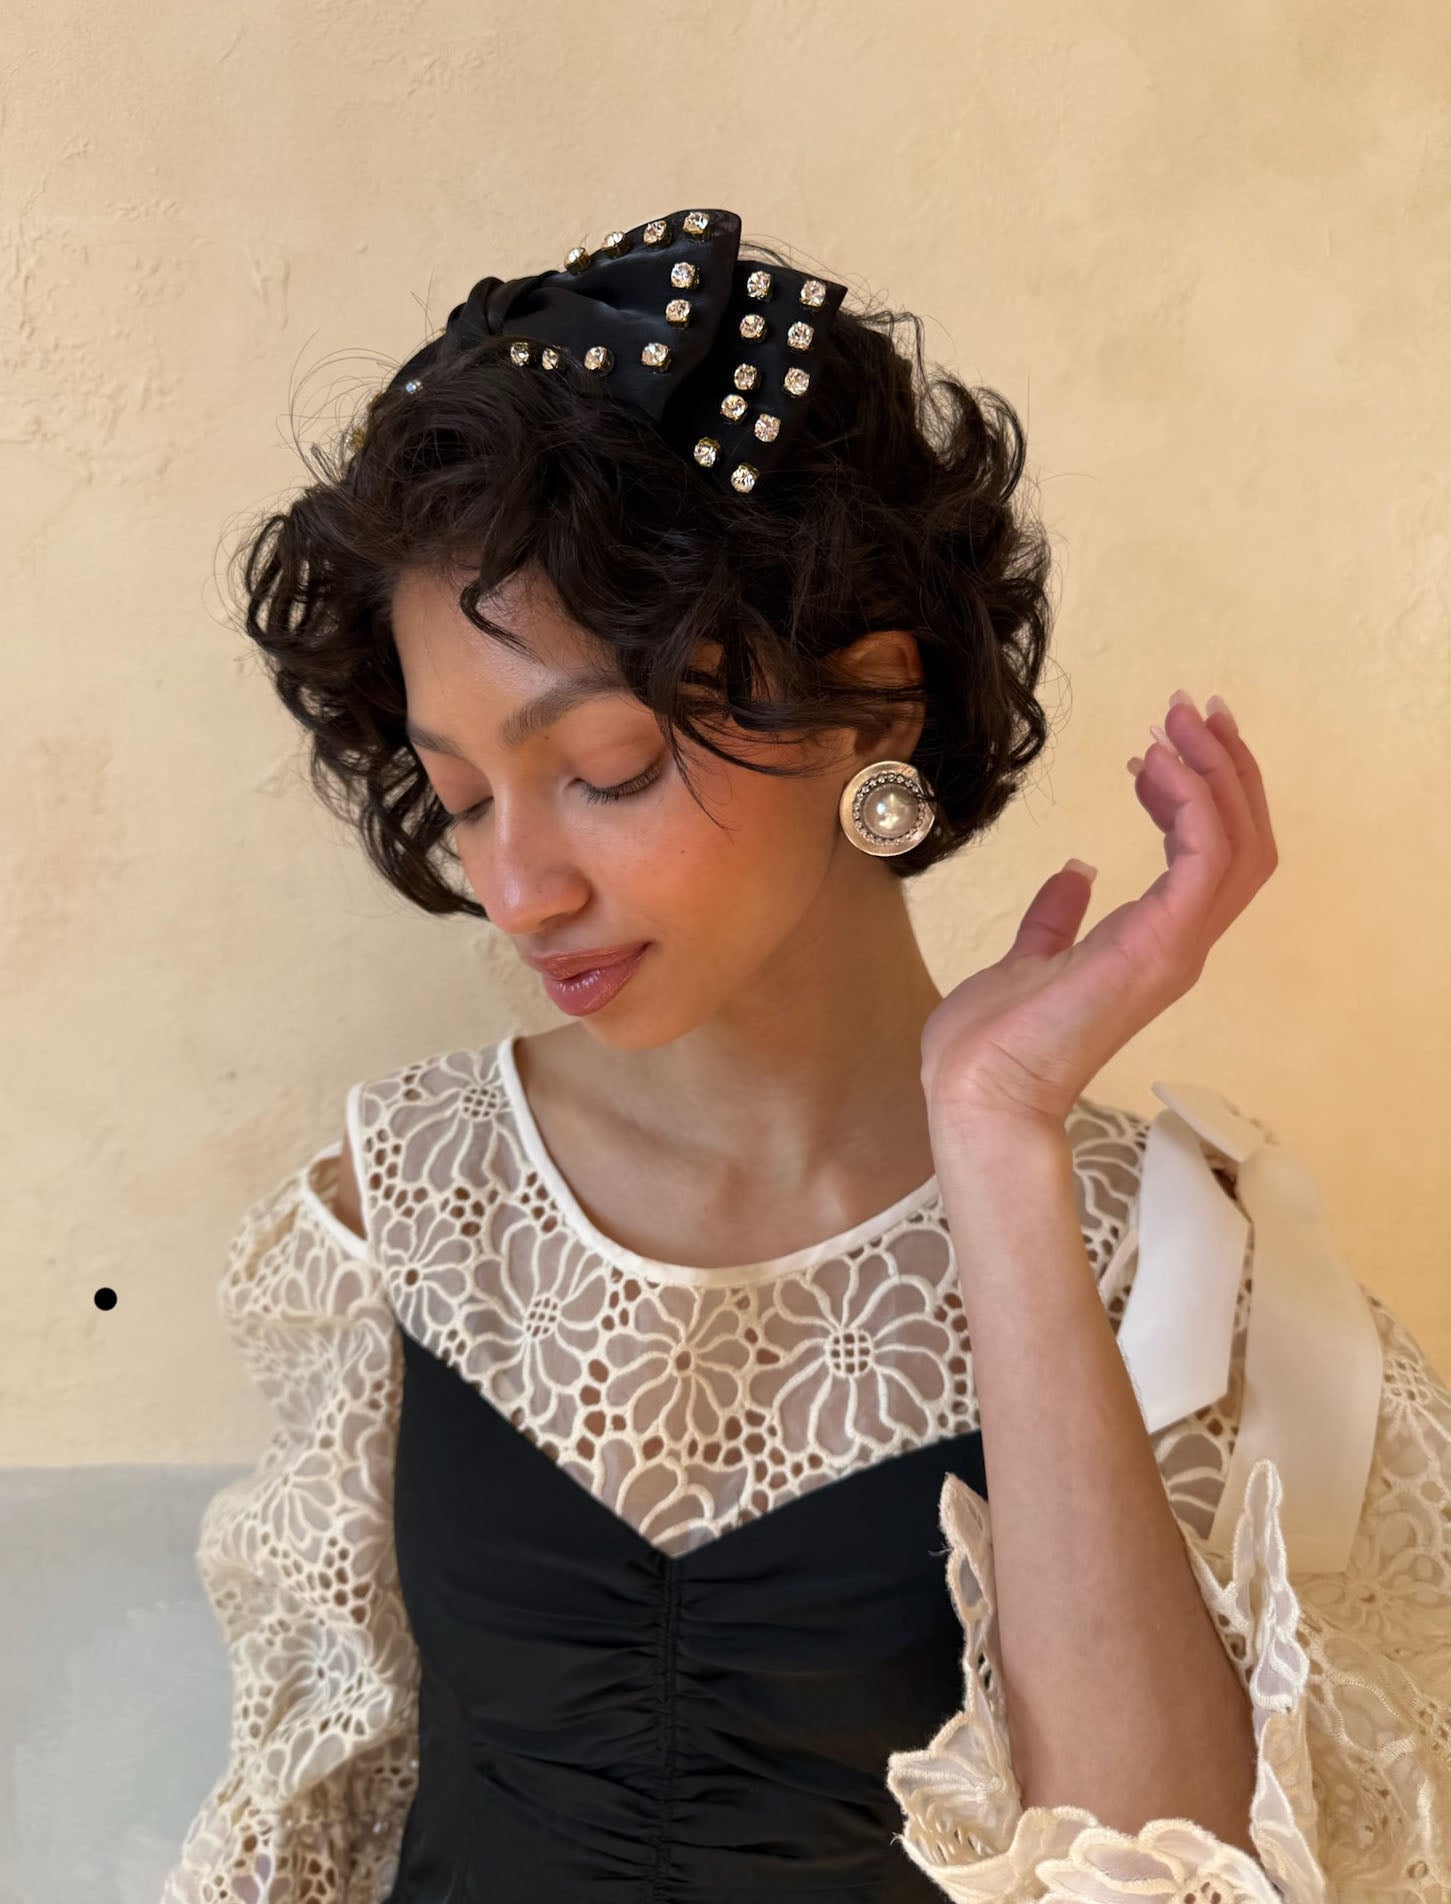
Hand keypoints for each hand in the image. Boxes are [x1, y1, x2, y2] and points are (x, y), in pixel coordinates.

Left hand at [920, 691, 1277, 1131]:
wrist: (977, 1090)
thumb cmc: (995, 1043)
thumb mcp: (1027, 958)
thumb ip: (1055, 918)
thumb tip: (1073, 874)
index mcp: (1155, 943)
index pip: (1214, 855)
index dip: (1208, 791)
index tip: (1172, 738)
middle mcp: (1180, 943)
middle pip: (1244, 840)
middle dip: (1225, 767)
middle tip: (1192, 709)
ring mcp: (1176, 946)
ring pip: (1237, 843)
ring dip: (1213, 771)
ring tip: (1174, 722)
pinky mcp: (1159, 945)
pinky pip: (1202, 858)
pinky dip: (1189, 801)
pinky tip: (1152, 763)